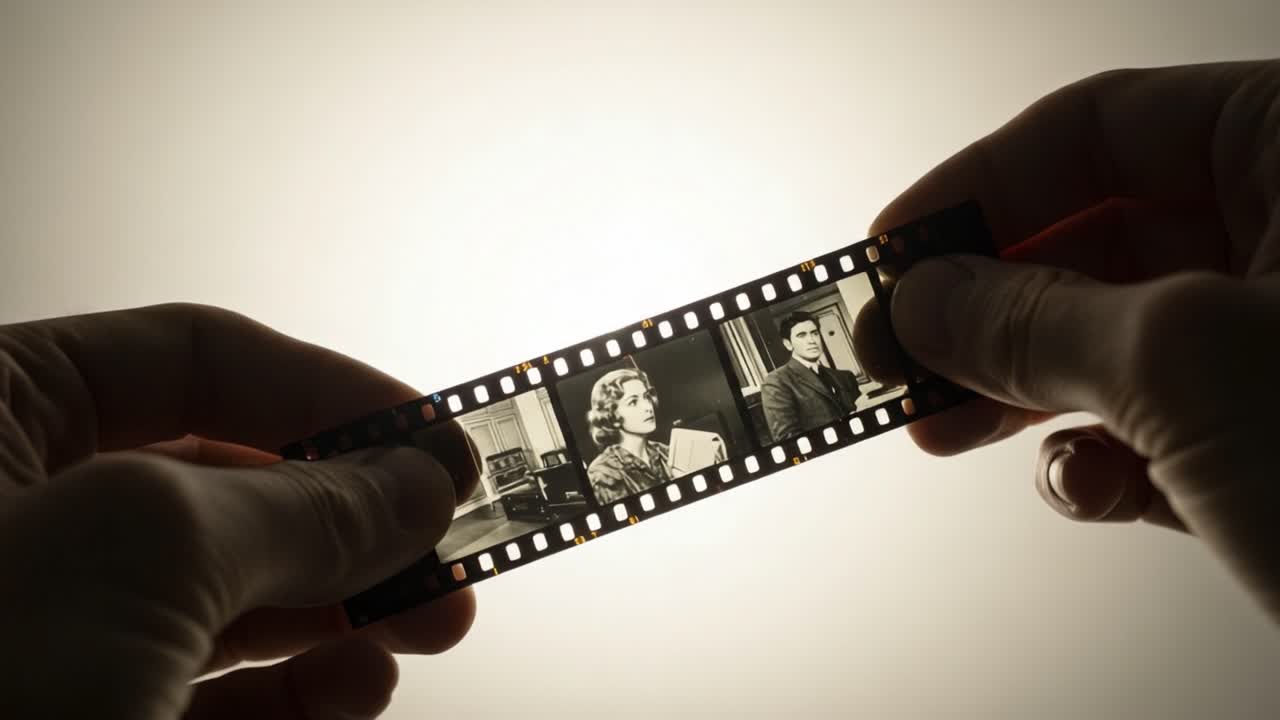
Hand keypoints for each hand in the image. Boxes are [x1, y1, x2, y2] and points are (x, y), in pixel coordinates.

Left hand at [0, 303, 480, 717]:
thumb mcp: (144, 553)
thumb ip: (298, 502)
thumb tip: (416, 476)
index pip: (196, 362)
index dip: (336, 395)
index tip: (440, 444)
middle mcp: (17, 516)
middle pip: (233, 484)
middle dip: (357, 516)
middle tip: (454, 544)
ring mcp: (48, 629)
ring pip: (231, 595)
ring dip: (346, 608)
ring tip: (430, 622)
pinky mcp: (79, 716)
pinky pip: (208, 694)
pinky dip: (299, 695)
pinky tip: (354, 693)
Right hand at [861, 60, 1279, 620]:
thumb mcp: (1187, 367)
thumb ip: (1031, 316)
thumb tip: (923, 295)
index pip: (1098, 130)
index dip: (976, 188)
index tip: (891, 250)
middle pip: (1092, 241)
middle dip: (985, 309)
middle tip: (897, 354)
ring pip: (1113, 339)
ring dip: (1019, 391)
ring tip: (945, 428)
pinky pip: (1156, 420)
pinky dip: (1100, 460)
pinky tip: (1087, 487)